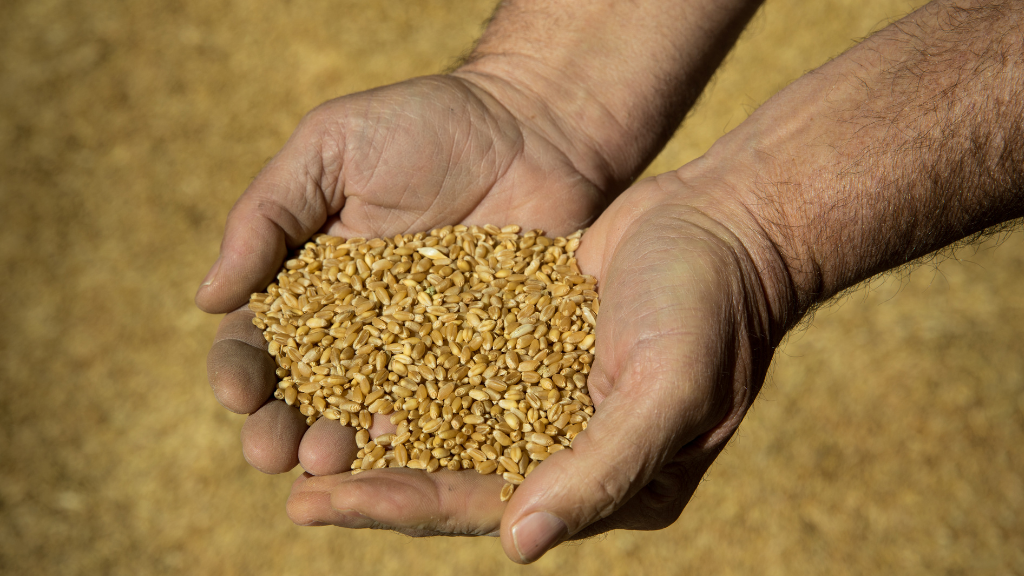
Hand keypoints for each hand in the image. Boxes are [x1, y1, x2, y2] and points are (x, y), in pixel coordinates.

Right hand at [198, 73, 620, 483]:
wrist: (533, 125)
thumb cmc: (423, 125)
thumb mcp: (330, 147)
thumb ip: (267, 214)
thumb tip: (206, 299)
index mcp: (309, 285)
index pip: (258, 342)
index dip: (240, 372)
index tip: (237, 394)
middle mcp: (361, 331)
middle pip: (309, 396)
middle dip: (284, 429)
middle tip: (277, 453)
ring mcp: (424, 352)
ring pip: (373, 416)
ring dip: (346, 448)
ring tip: (335, 460)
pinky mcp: (485, 362)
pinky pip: (453, 412)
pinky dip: (429, 438)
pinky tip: (412, 459)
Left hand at [286, 169, 789, 560]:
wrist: (729, 222)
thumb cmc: (712, 309)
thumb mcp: (668, 392)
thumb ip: (600, 472)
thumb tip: (517, 542)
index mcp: (604, 483)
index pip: (486, 507)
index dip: (400, 506)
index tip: (319, 502)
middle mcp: (567, 448)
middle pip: (453, 473)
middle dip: (371, 478)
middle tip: (288, 479)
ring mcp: (547, 396)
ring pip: (445, 421)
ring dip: (376, 425)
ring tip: (296, 429)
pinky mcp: (530, 344)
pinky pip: (458, 364)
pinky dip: (406, 368)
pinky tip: (347, 365)